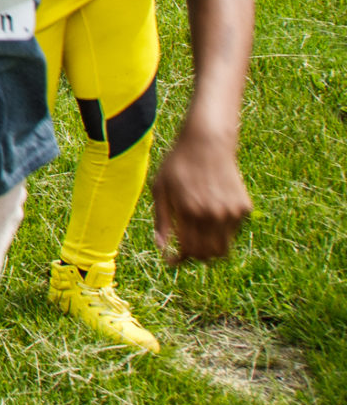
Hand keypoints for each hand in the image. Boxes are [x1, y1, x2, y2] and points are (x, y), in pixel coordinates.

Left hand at [153, 131, 251, 263]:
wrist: (207, 143)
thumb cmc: (178, 165)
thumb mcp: (160, 188)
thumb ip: (161, 220)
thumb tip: (163, 248)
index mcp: (189, 211)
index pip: (188, 251)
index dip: (179, 260)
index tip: (172, 261)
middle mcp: (212, 214)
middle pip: (207, 255)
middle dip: (194, 258)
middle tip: (185, 251)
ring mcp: (231, 212)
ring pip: (223, 249)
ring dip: (209, 249)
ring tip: (197, 238)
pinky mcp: (244, 208)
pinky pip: (233, 232)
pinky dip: (221, 232)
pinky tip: (210, 217)